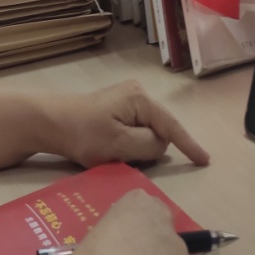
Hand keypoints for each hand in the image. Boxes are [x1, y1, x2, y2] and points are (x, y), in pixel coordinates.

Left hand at [49, 81, 209, 168]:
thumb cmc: (83, 134)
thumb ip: (148, 146)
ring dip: (135, 148)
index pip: (172, 127)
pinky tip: (110, 148)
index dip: (189, 145)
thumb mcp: (119, 145)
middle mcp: (137, 94)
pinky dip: (128, 143)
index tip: (205, 161)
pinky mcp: (116, 108)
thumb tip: (161, 145)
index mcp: (140, 99)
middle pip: (158, 130)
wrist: (49, 122)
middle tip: (121, 158)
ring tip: (111, 152)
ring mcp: (126, 99)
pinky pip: (134, 131)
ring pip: (145, 133)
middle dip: (148, 149)